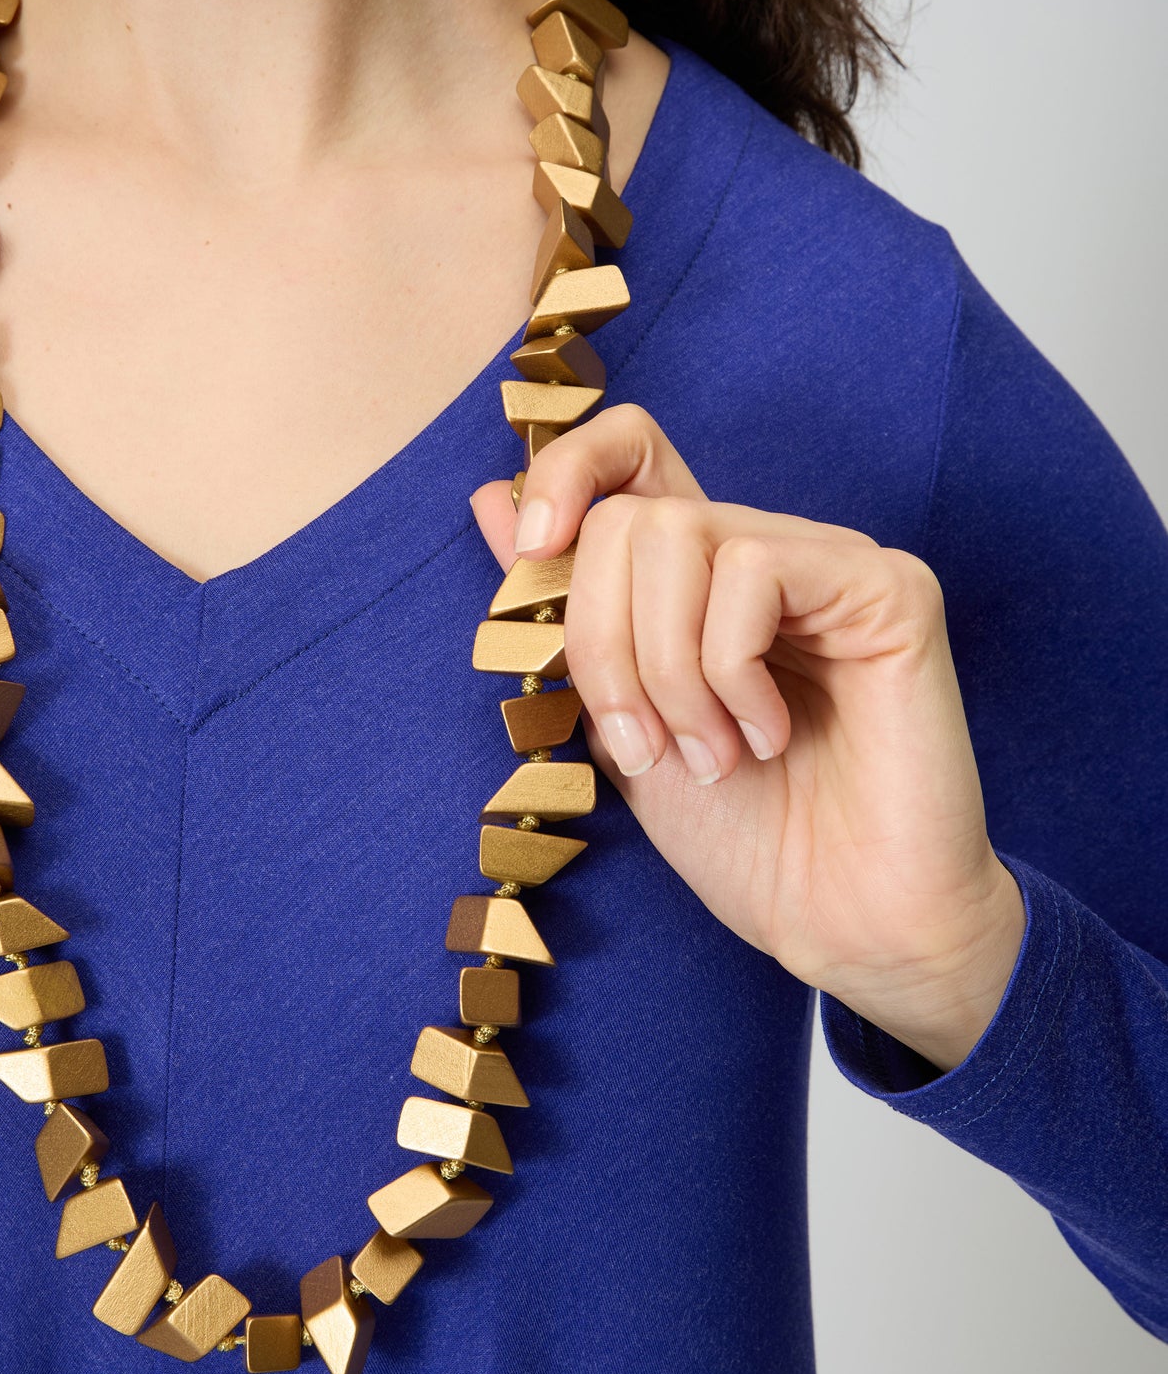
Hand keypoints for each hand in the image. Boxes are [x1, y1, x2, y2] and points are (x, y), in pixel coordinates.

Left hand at [469, 406, 1025, 1072]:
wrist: (839, 921)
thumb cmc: (740, 835)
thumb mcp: (615, 722)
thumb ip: (564, 617)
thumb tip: (486, 500)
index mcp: (697, 581)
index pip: (628, 452)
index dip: (565, 470)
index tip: (532, 550)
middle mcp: (766, 552)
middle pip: (630, 517)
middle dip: (603, 643)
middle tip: (644, 745)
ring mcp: (831, 562)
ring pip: (681, 536)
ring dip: (665, 671)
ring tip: (711, 755)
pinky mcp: (888, 586)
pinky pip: (756, 571)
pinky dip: (731, 669)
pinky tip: (767, 736)